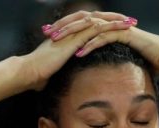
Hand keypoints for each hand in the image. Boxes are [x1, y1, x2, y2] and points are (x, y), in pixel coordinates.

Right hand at [21, 10, 136, 89]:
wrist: (28, 73)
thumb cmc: (37, 75)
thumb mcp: (52, 70)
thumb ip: (58, 69)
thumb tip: (59, 79)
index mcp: (67, 35)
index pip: (89, 24)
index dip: (104, 24)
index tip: (119, 27)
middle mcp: (69, 31)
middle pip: (96, 18)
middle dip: (114, 18)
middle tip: (130, 20)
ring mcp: (70, 34)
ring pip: (96, 21)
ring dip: (114, 21)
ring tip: (129, 23)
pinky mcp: (71, 41)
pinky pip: (92, 30)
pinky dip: (106, 28)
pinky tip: (118, 29)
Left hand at [47, 12, 158, 74]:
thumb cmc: (148, 61)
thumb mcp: (123, 59)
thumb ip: (109, 59)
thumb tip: (98, 70)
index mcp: (107, 28)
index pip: (82, 26)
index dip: (66, 31)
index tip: (50, 38)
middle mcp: (110, 25)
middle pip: (81, 23)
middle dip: (63, 29)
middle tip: (47, 34)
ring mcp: (117, 28)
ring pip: (89, 28)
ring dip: (72, 35)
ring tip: (57, 42)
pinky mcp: (124, 34)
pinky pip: (103, 37)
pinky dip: (90, 45)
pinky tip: (78, 52)